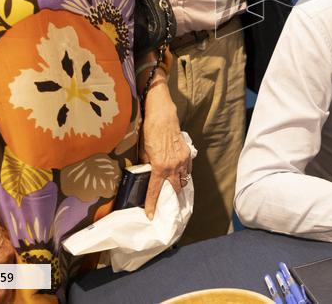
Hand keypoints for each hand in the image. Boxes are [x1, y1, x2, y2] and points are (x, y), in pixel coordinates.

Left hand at [141, 76, 191, 217]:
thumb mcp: (143, 151)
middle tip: (166, 204)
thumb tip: (146, 173)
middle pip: (175, 188)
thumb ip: (147, 164)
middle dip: (171, 197)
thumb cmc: (150, 132)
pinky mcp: (187, 153)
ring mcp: (183, 160)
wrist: (163, 116)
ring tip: (174, 191)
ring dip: (179, 186)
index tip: (150, 215)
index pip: (155, 191)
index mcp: (160, 167)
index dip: (151, 205)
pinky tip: (180, 174)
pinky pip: (188, 169)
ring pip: (184, 179)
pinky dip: (184, 173)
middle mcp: (173, 166)